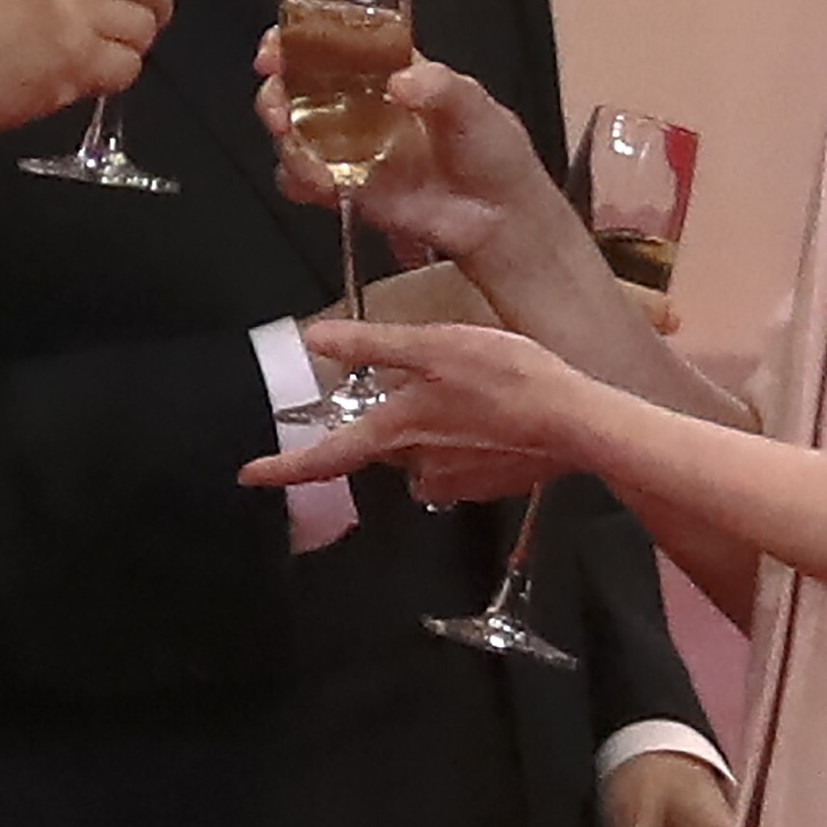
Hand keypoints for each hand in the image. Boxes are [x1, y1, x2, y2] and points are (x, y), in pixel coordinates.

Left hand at [236, 317, 600, 490]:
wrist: (577, 422)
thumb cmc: (506, 376)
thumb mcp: (433, 344)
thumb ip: (372, 344)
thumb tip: (316, 340)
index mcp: (396, 431)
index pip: (325, 458)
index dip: (282, 467)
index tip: (249, 475)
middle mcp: (416, 467)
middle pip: (383, 449)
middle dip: (392, 422)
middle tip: (428, 387)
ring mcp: (453, 483)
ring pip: (422, 455)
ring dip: (433, 429)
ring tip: (472, 393)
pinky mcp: (486, 487)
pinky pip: (458, 462)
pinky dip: (467, 441)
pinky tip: (494, 416)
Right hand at [250, 53, 557, 260]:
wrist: (500, 219)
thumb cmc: (493, 151)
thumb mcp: (476, 104)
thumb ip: (440, 87)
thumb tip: (399, 83)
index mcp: (389, 70)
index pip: (333, 42)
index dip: (297, 39)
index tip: (277, 48)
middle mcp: (362, 104)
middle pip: (298, 87)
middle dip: (276, 92)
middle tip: (277, 108)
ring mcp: (351, 147)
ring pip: (293, 135)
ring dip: (287, 143)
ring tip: (308, 161)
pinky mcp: (348, 187)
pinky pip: (304, 181)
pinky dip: (298, 181)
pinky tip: (317, 186)